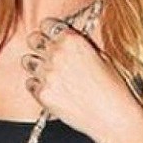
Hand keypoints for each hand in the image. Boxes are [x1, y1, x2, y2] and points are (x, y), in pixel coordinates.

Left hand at [22, 20, 140, 138]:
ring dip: (37, 67)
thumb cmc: (114, 89)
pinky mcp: (42, 93)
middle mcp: (57, 53)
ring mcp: (48, 73)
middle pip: (33, 39)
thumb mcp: (101, 57)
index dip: (49, 32)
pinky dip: (38, 87)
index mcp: (73, 40)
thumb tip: (65, 40)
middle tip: (48, 57)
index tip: (51, 38)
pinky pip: (30, 84)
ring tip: (52, 77)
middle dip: (39, 46)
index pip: (47, 24)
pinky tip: (54, 92)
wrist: (114, 118)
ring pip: (27, 61)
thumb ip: (79, 45)